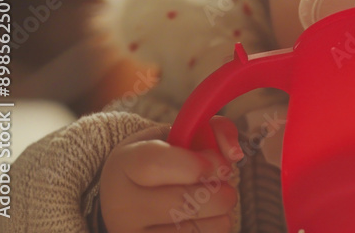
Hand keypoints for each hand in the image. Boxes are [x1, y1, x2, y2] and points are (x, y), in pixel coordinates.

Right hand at [99, 116, 243, 232]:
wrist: (130, 195)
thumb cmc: (163, 160)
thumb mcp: (181, 134)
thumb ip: (213, 131)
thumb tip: (234, 153)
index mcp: (125, 163)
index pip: (154, 164)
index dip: (194, 164)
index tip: (216, 165)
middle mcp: (121, 204)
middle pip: (182, 202)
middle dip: (220, 191)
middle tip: (225, 181)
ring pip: (194, 229)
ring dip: (221, 212)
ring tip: (216, 199)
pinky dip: (214, 227)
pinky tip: (208, 217)